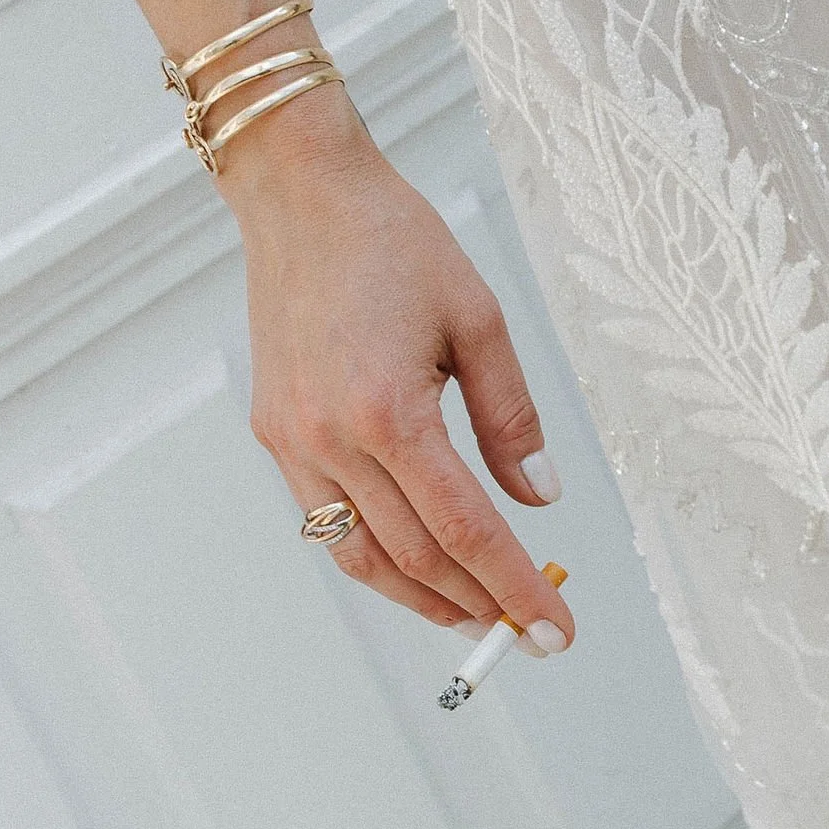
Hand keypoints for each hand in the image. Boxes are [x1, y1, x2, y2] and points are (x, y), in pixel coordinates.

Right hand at [226, 99, 575, 648]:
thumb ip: (511, 418)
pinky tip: (415, 563)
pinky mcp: (274, 433)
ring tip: (474, 615)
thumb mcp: (479, 320)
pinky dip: (375, 556)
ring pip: (361, 556)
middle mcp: (331, 438)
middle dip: (478, 603)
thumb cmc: (396, 243)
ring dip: (421, 596)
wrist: (303, 197)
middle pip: (415, 556)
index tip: (553, 631)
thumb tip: (540, 500)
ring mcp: (293, 442)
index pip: (465, 530)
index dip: (514, 588)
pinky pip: (327, 521)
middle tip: (528, 631)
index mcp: (390, 411)